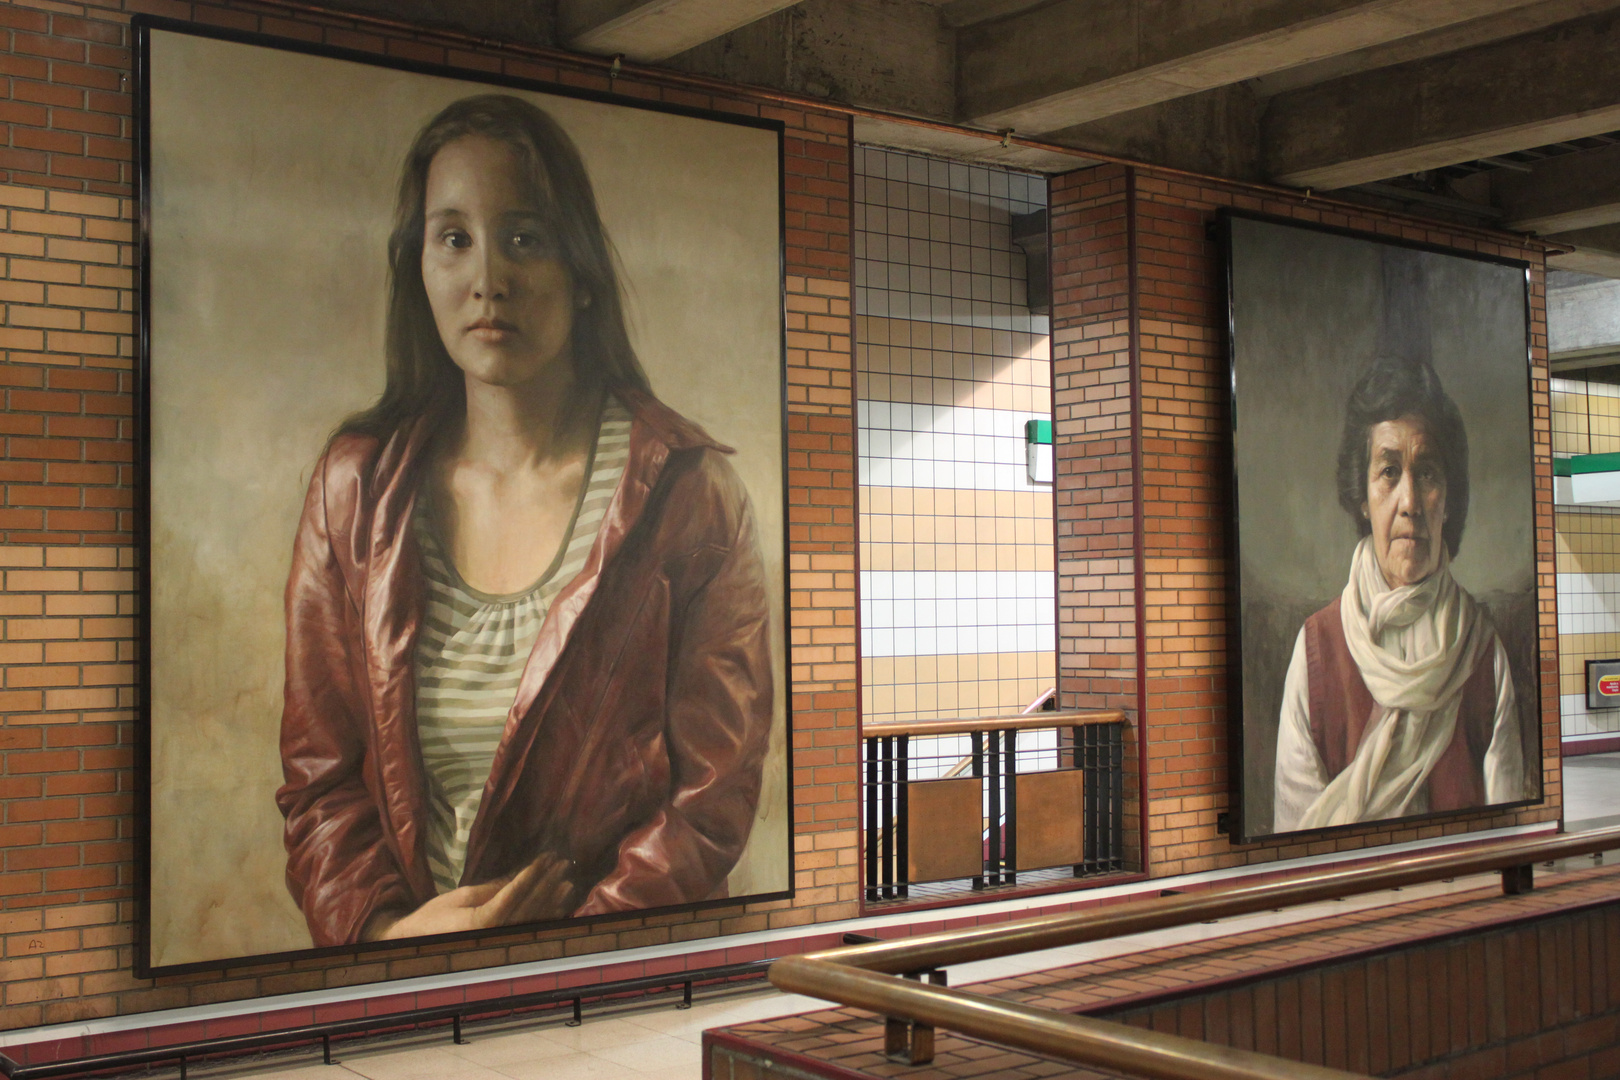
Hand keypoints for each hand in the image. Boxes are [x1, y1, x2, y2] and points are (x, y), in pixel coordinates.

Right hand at [366, 853, 578, 940]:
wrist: (416, 944)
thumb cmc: (434, 917)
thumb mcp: (461, 897)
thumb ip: (492, 889)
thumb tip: (519, 877)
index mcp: (482, 923)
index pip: (514, 894)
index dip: (532, 874)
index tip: (547, 857)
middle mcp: (495, 935)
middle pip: (528, 906)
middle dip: (547, 883)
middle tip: (562, 864)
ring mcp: (500, 944)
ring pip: (533, 919)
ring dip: (552, 900)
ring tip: (567, 881)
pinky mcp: (502, 946)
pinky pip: (529, 931)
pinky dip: (546, 917)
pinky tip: (559, 905)